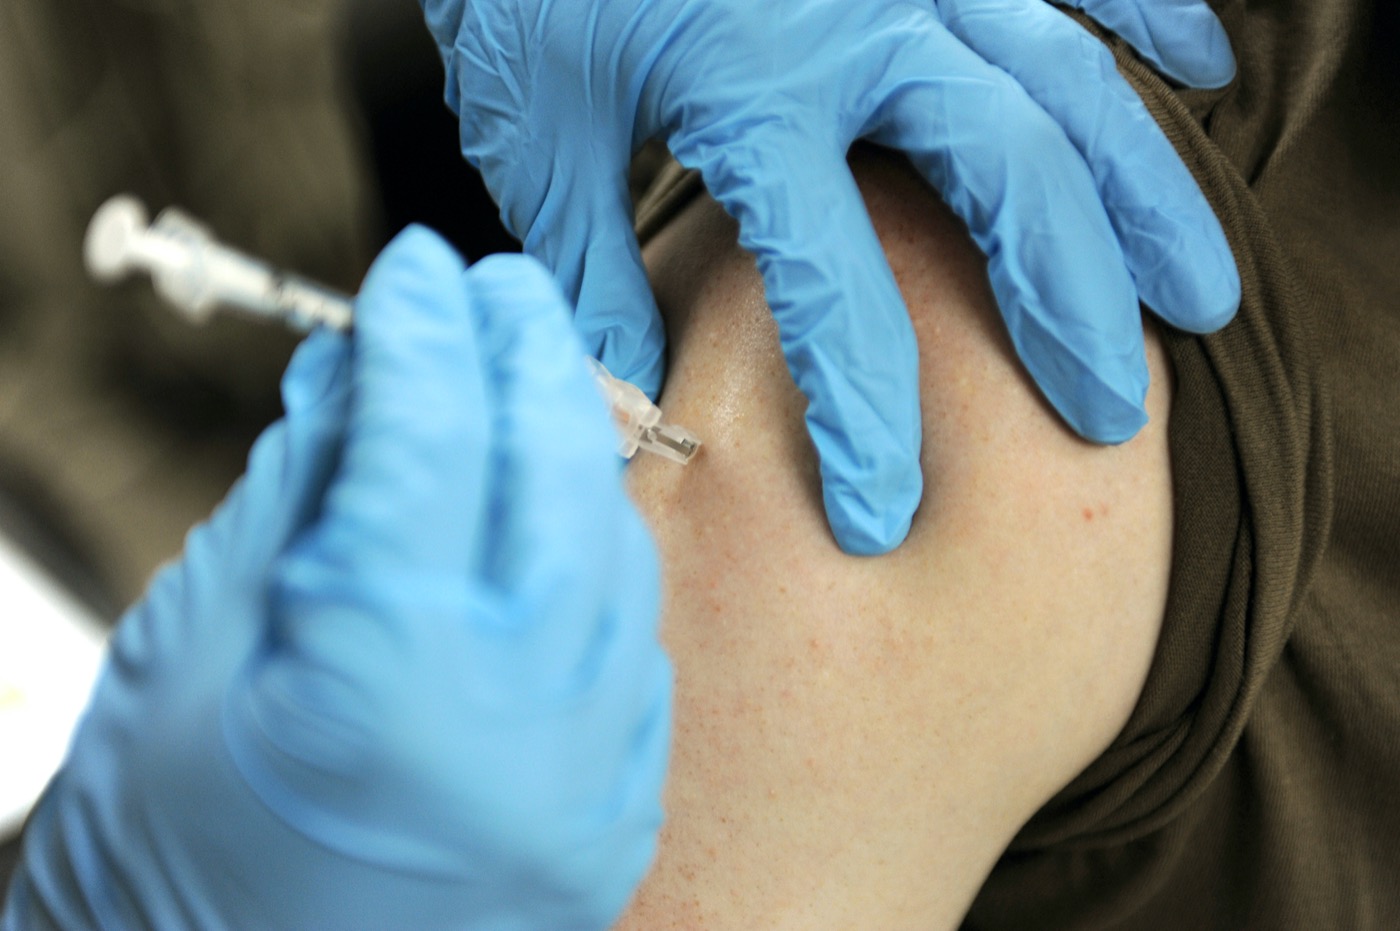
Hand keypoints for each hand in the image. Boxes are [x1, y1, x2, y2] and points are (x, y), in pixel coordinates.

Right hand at [3, 230, 670, 930]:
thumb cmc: (164, 858)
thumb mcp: (192, 652)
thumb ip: (296, 495)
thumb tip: (354, 369)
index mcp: (388, 677)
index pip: (435, 437)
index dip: (422, 333)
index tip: (415, 269)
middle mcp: (520, 730)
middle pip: (560, 479)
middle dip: (528, 359)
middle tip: (493, 292)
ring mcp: (584, 788)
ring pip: (616, 560)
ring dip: (574, 455)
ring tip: (523, 388)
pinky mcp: (609, 828)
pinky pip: (629, 655)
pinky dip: (593, 569)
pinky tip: (550, 526)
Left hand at [419, 0, 1239, 555]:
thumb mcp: (540, 142)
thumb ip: (596, 276)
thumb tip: (644, 403)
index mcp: (748, 92)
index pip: (833, 290)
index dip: (867, 422)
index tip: (887, 520)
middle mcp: (855, 21)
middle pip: (1009, 177)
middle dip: (1070, 310)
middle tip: (1109, 417)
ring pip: (1068, 79)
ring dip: (1146, 193)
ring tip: (1200, 296)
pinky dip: (1140, 20)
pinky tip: (1202, 76)